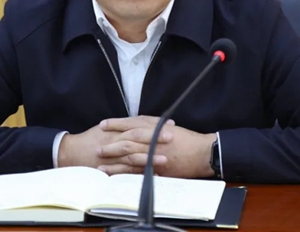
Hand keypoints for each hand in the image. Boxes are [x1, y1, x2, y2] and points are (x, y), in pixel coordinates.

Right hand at [58, 116, 174, 173]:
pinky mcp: (109, 168)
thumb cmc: (90, 140)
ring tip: (165, 158)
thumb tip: (142, 125)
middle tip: (171, 136)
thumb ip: (123, 127)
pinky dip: (139, 173)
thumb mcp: (107, 129)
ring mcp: (113, 155)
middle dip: (155, 137)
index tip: (170, 123)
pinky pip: (126, 171)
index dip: (155, 123)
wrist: (71, 151)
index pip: (139, 123)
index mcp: (117, 128)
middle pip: (138, 136)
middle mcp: (115, 139)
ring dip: (150, 156)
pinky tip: (152, 175)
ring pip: (133, 154)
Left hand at [99, 118, 215, 178]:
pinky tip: (115, 176)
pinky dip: (125, 174)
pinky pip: (138, 172)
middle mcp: (153, 141)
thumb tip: (139, 123)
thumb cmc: (188, 140)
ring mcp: (154, 156)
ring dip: (113, 160)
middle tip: (96, 145)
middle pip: (127, 140)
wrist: (203, 153)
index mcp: (155, 129)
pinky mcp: (157, 170)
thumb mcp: (169, 127)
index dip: (116, 124)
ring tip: (99, 163)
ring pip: (129, 157)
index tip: (103, 124)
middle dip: (110, 143)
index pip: (131, 124)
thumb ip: (154, 124)